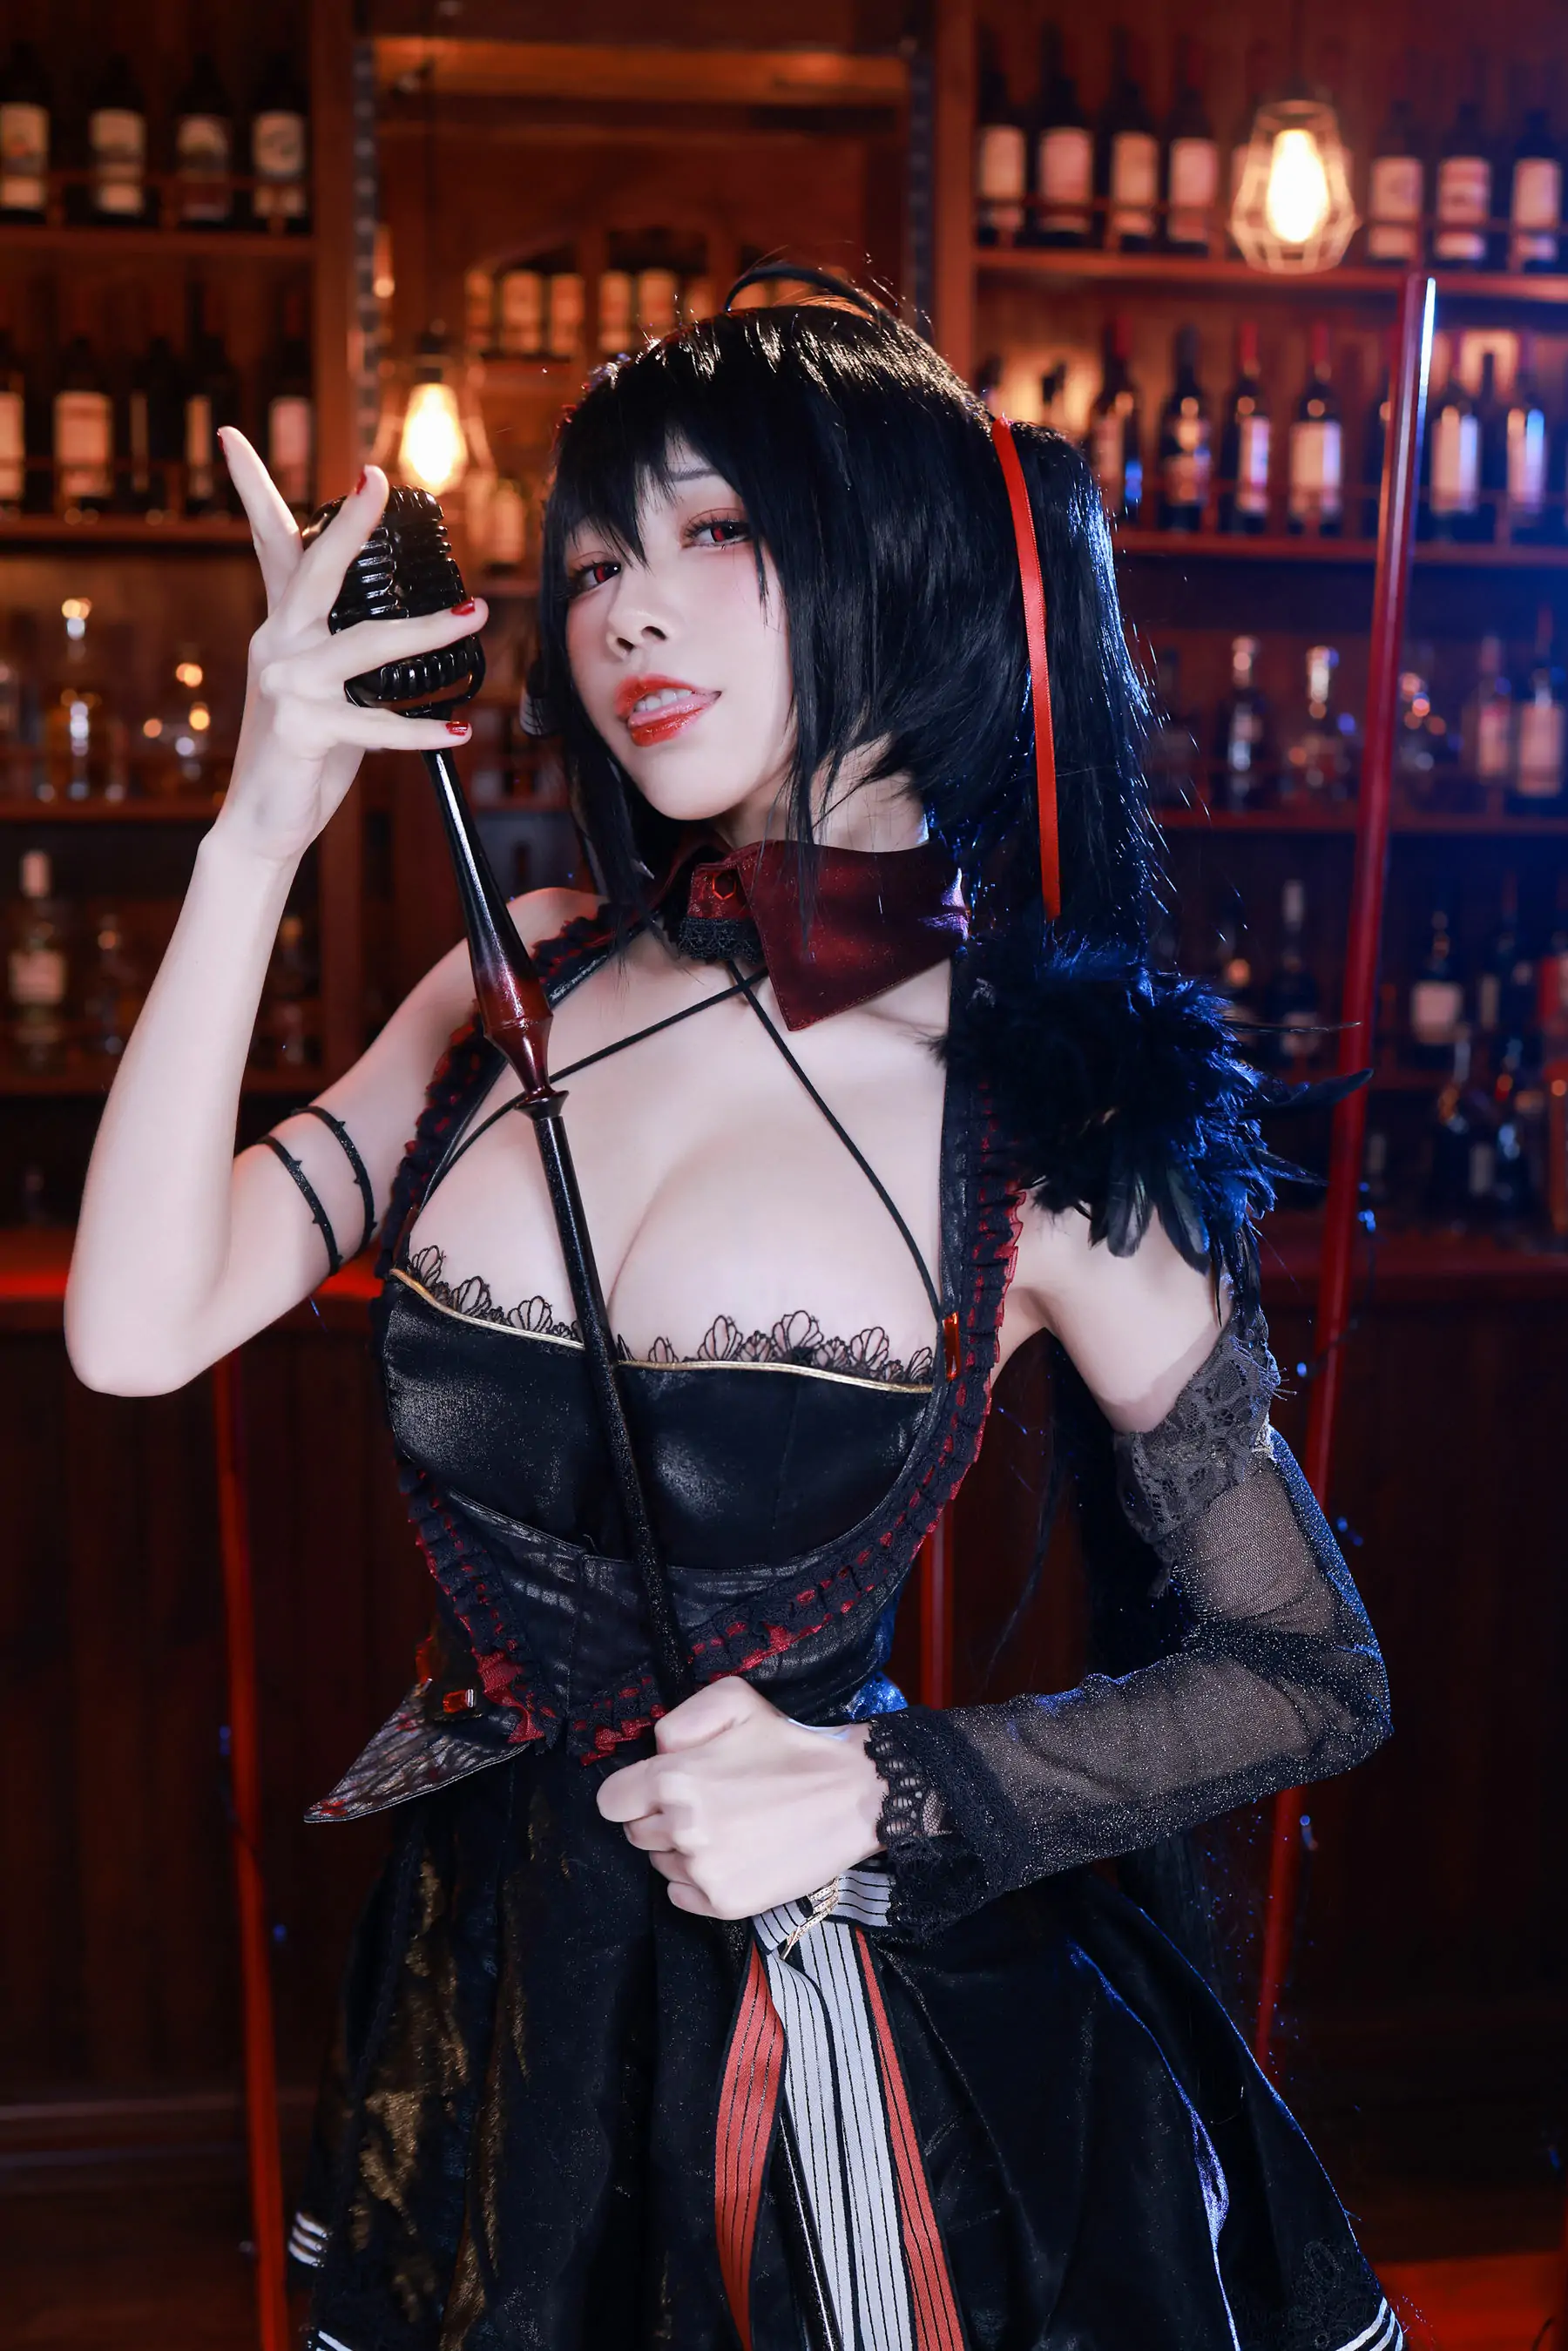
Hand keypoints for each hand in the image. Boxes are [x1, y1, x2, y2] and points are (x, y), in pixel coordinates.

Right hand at [216, 432, 488, 867]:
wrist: (261, 823)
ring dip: (425, 632)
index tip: (234, 437)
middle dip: (349, 524)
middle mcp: (276, 645)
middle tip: (377, 479)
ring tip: (475, 615)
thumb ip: (344, 650)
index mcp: (281, 627)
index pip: (267, 546)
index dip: (252, 489)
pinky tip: (461, 730)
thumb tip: (401, 626)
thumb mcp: (319, 687)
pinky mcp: (303, 729)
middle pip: (315, 571)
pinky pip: (376, 725)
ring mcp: (286, 685)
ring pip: (364, 645)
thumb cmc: (302, 753)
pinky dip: (423, 732)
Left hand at [595, 1678, 886, 1919]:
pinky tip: (732, 1856)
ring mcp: (702, 1870)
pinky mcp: (723, 1903)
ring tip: (727, 1828)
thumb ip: (679, 1720)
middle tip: (707, 1803)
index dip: (632, 1793)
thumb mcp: (734, 1699)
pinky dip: (697, 1880)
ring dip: (680, 1849)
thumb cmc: (790, 1743)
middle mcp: (681, 1828)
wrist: (853, 1796)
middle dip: (660, 1817)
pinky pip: (681, 1896)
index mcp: (674, 1778)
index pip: (612, 1802)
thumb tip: (656, 1752)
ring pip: (660, 1865)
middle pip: (636, 1833)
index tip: (656, 1789)